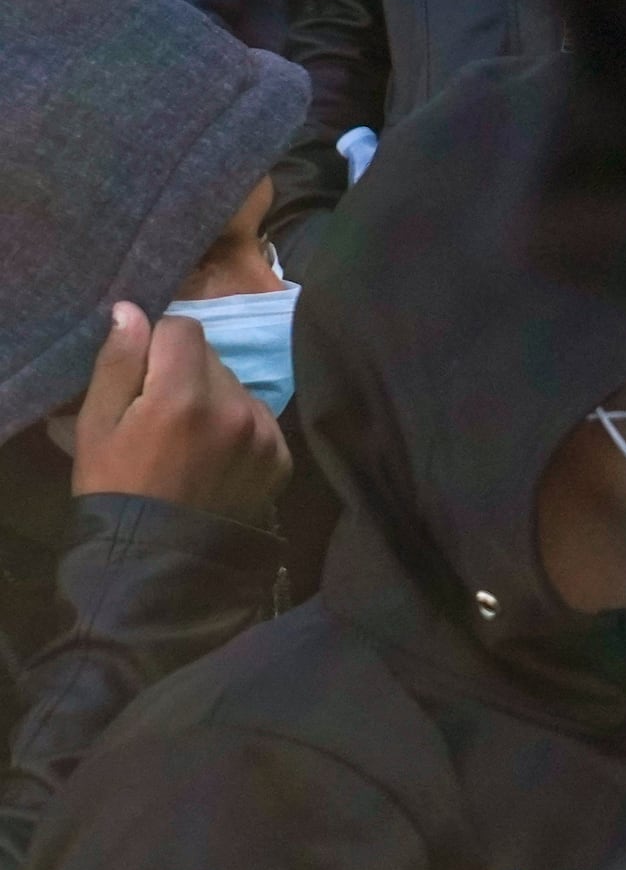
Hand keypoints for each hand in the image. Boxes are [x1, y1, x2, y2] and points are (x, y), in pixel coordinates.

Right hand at [58, 304, 287, 524]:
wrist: (157, 558)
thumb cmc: (115, 488)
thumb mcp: (98, 426)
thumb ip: (118, 364)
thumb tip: (132, 311)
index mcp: (184, 396)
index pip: (183, 329)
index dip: (158, 342)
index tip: (142, 372)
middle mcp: (235, 407)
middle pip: (212, 357)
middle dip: (184, 371)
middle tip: (159, 411)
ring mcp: (264, 433)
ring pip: (237, 385)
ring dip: (214, 397)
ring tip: (187, 437)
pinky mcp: (282, 456)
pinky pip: (258, 417)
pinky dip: (237, 425)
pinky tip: (213, 454)